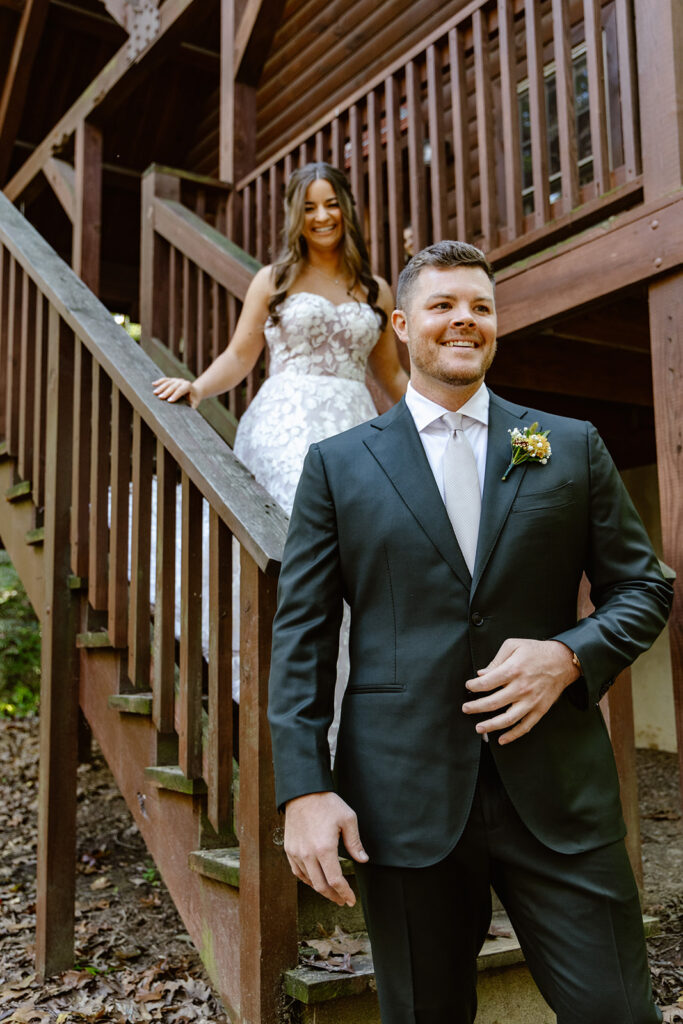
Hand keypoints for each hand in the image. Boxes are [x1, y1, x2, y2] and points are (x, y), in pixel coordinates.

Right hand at [152, 376, 199, 407]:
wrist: (195, 391)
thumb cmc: (194, 400)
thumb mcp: (195, 403)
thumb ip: (191, 407)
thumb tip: (186, 413)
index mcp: (188, 386)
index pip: (181, 390)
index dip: (175, 395)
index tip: (169, 401)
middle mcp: (182, 381)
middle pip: (173, 386)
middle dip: (166, 392)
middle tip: (160, 398)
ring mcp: (176, 379)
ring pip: (168, 382)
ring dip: (161, 387)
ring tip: (155, 393)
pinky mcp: (172, 380)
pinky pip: (165, 380)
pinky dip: (159, 382)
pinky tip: (153, 384)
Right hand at [284, 791, 368, 905]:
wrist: (302, 791)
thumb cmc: (327, 803)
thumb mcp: (348, 819)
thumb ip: (354, 842)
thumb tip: (363, 860)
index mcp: (324, 848)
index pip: (335, 881)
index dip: (345, 893)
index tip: (351, 900)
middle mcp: (308, 854)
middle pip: (321, 886)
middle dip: (334, 896)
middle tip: (343, 900)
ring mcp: (296, 853)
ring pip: (309, 881)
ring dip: (321, 889)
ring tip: (332, 891)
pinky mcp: (289, 849)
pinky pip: (297, 872)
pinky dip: (307, 880)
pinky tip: (315, 880)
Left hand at [462, 638, 580, 744]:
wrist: (563, 661)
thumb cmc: (536, 651)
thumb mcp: (514, 645)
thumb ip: (496, 660)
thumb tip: (481, 674)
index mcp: (513, 670)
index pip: (487, 683)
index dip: (474, 687)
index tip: (469, 687)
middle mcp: (521, 688)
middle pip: (493, 703)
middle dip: (476, 707)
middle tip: (466, 708)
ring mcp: (531, 701)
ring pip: (508, 719)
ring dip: (491, 725)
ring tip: (479, 728)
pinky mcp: (540, 709)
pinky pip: (525, 726)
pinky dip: (513, 735)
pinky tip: (502, 739)